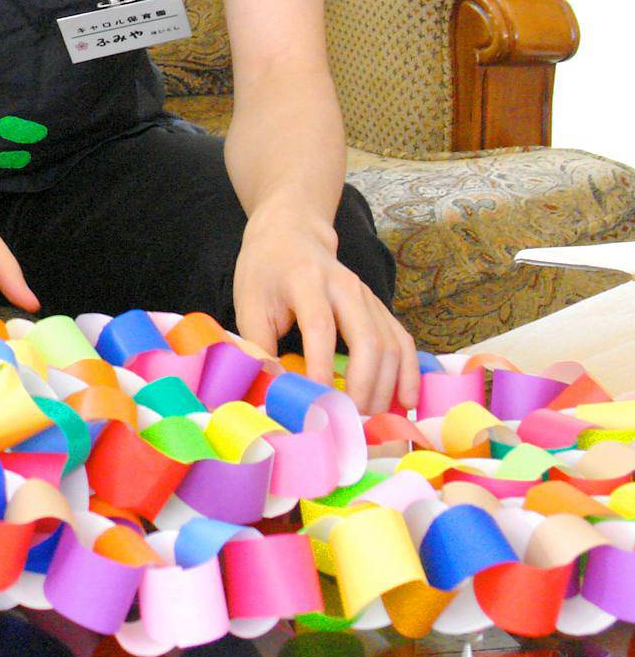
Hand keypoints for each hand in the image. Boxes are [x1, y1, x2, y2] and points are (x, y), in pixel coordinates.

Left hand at [232, 209, 419, 414]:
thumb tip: (272, 391)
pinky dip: (407, 373)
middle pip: (367, 338)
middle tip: (351, 422)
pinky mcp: (378, 307)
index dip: (322, 368)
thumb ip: (259, 345)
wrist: (291, 234)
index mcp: (306, 280)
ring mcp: (367, 296)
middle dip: (363, 386)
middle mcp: (344, 285)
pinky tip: (404, 402)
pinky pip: (402, 341)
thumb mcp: (248, 302)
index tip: (319, 404)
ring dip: (386, 387)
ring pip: (390, 343)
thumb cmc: (265, 271)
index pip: (321, 327)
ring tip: (373, 421)